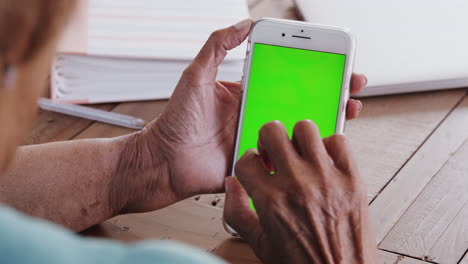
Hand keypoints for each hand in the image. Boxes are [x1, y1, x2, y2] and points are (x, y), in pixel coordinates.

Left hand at [119, 19, 367, 212]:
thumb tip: (243, 24)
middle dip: (328, 92)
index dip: (309, 70)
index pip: (285, 78)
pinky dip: (308, 153)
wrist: (164, 162)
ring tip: (349, 110)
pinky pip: (288, 158)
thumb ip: (217, 47)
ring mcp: (259, 139)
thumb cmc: (176, 120)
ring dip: (326, 120)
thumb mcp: (196, 76)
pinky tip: (326, 145)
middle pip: (299, 102)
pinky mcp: (259, 164)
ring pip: (299, 130)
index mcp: (246, 94)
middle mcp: (257, 115)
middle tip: (351, 84)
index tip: (332, 60)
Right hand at [224, 121, 377, 263]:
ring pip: (305, 128)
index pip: (247, 160)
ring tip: (300, 153)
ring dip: (298, 137)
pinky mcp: (352, 179)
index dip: (249, 162)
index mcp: (270, 200)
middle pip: (272, 131)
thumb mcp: (260, 244)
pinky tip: (325, 161)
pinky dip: (330, 146)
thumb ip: (237, 212)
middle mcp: (297, 184)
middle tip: (275, 152)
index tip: (256, 166)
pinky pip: (339, 141)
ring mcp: (326, 178)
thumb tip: (231, 185)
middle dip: (268, 140)